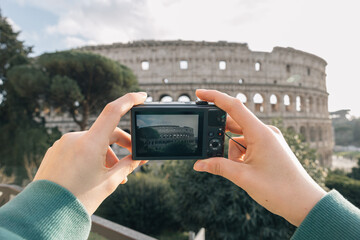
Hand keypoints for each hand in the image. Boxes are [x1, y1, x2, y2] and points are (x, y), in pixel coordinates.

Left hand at [34, 92, 147, 214]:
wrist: (46, 213)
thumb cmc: (78, 199)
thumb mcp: (109, 182)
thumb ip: (128, 166)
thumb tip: (140, 157)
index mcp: (90, 143)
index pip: (113, 111)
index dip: (130, 100)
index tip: (142, 96)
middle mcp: (74, 138)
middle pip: (106, 131)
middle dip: (122, 143)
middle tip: (133, 157)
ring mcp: (63, 144)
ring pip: (92, 142)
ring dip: (105, 153)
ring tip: (112, 175)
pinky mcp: (56, 151)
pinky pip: (78, 148)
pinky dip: (90, 155)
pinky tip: (94, 172)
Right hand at [193, 89, 325, 225]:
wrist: (304, 202)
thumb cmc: (279, 189)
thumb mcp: (243, 177)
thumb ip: (218, 167)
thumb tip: (199, 164)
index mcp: (260, 133)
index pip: (234, 107)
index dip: (215, 97)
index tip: (200, 93)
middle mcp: (265, 132)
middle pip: (234, 125)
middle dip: (222, 139)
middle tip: (217, 154)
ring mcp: (269, 139)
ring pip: (240, 138)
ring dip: (233, 153)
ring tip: (240, 171)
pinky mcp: (270, 147)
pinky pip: (248, 145)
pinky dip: (240, 155)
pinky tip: (245, 170)